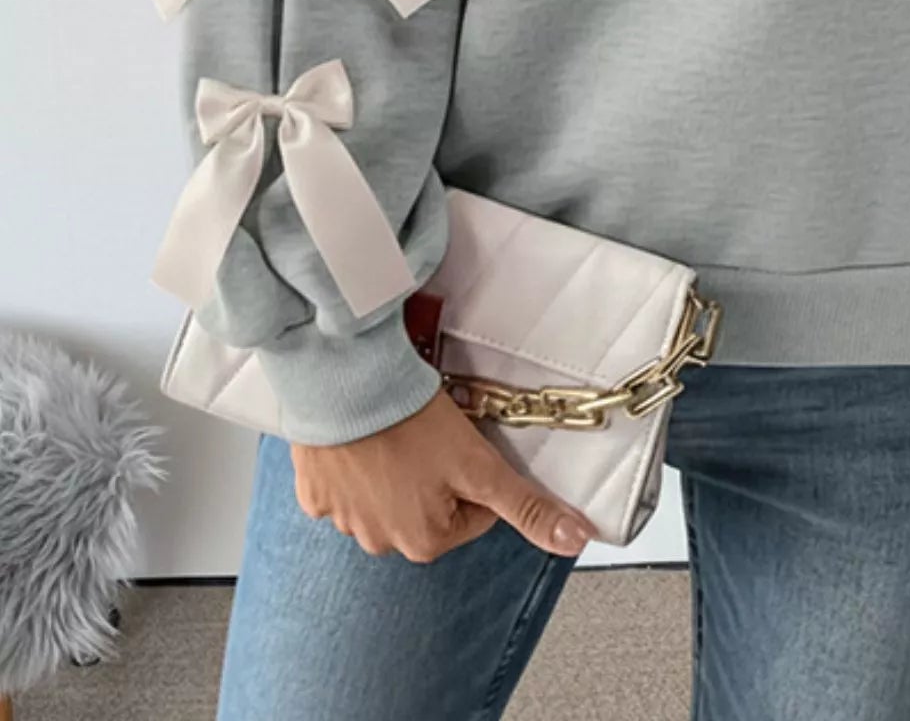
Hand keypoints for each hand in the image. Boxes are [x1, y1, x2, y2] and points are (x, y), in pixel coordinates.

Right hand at [291, 387, 599, 562]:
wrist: (346, 386)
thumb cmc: (411, 422)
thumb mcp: (479, 464)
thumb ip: (526, 507)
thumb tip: (576, 540)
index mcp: (424, 542)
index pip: (474, 512)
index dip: (475, 473)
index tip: (461, 444)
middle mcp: (381, 543)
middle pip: (429, 507)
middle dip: (435, 475)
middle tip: (429, 435)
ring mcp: (342, 520)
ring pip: (387, 496)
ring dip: (395, 470)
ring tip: (396, 431)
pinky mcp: (313, 494)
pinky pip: (344, 485)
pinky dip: (355, 465)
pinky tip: (363, 439)